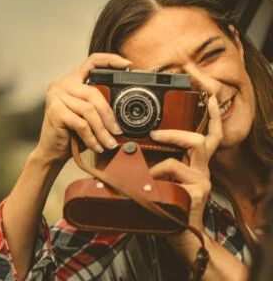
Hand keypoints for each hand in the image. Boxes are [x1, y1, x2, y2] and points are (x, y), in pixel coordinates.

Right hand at [31, 53, 130, 165]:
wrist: (51, 150)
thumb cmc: (73, 132)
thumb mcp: (88, 115)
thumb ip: (99, 104)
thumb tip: (127, 108)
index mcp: (71, 80)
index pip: (92, 62)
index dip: (110, 60)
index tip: (128, 64)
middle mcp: (61, 84)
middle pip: (94, 93)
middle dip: (109, 115)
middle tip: (118, 131)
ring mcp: (56, 96)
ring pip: (89, 110)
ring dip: (103, 130)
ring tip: (110, 143)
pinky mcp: (54, 111)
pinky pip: (82, 124)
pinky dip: (92, 138)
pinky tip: (97, 147)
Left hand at [152, 92, 224, 267]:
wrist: (176, 236)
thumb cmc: (163, 206)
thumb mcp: (155, 180)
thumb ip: (149, 163)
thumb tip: (124, 148)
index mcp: (194, 164)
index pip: (209, 135)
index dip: (212, 117)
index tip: (210, 98)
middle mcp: (203, 169)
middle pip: (203, 138)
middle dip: (180, 131)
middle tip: (156, 132)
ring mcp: (203, 180)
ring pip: (191, 150)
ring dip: (163, 156)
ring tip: (147, 170)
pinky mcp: (199, 191)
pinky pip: (174, 171)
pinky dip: (156, 175)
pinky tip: (150, 188)